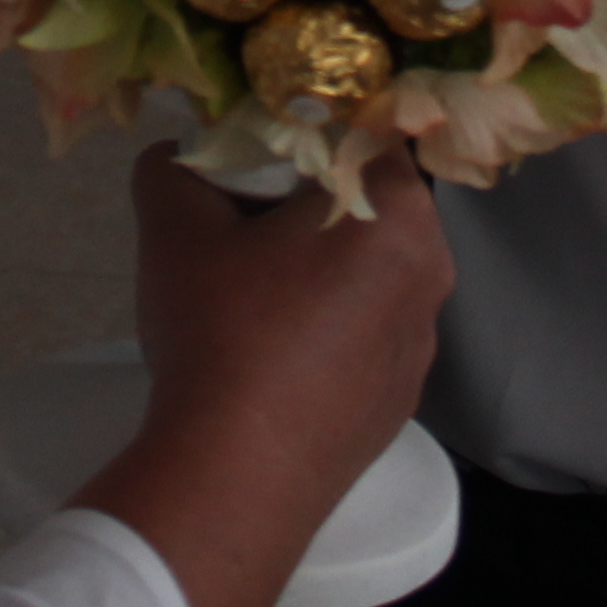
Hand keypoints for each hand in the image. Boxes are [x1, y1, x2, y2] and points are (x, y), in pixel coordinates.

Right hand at [70, 147, 452, 606]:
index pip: (363, 133)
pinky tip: (268, 350)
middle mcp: (431, 272)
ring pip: (367, 271)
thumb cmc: (222, 332)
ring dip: (316, 264)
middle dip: (306, 198)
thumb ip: (175, 166)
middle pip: (368, 204)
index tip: (252, 146)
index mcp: (399, 214)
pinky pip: (364, 333)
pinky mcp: (398, 401)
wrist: (236, 479)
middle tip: (237, 213)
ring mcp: (421, 345)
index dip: (303, 127)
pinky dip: (325, 325)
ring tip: (245, 287)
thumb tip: (179, 154)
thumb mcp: (176, 226)